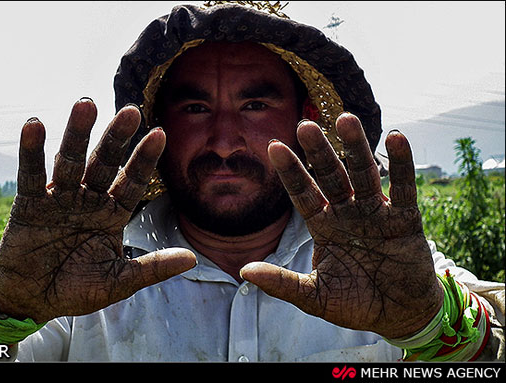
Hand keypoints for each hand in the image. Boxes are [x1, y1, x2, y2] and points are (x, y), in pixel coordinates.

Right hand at [0, 99, 195, 322]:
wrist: (34, 300)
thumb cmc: (78, 289)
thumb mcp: (119, 281)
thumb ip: (152, 267)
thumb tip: (192, 259)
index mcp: (113, 214)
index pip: (133, 182)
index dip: (145, 160)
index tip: (161, 134)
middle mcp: (89, 200)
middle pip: (105, 163)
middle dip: (117, 138)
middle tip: (131, 111)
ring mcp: (60, 199)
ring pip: (71, 161)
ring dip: (77, 133)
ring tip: (86, 104)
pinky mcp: (29, 204)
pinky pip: (31, 175)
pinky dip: (32, 151)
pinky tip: (35, 125)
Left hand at [241, 114, 442, 338]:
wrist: (399, 316)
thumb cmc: (355, 304)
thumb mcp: (314, 297)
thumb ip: (282, 283)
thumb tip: (243, 271)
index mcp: (323, 227)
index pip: (302, 195)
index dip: (290, 172)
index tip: (273, 146)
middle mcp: (347, 214)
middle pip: (331, 177)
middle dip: (319, 153)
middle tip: (305, 126)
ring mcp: (376, 213)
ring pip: (364, 175)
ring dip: (356, 148)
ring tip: (346, 119)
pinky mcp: (406, 220)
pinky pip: (404, 188)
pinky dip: (401, 165)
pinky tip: (396, 137)